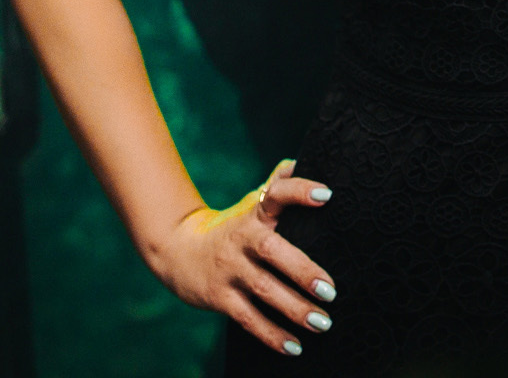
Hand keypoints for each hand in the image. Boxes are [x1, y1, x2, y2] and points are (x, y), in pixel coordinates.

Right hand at [150, 159, 338, 356]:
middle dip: (303, 271)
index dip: (299, 191)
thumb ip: (275, 187)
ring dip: (295, 310)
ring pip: (264, 291)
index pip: (276, 194)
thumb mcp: (250, 204)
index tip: (327, 194)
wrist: (176, 251)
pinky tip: (295, 347)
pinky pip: (248, 318)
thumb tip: (298, 160)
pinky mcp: (219, 297)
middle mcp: (241, 239)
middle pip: (274, 251)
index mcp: (253, 213)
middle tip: (331, 290)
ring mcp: (229, 270)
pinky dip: (271, 335)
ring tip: (322, 322)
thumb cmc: (230, 226)